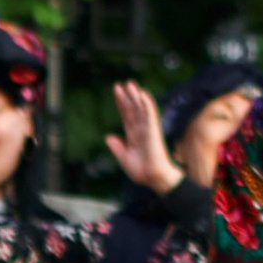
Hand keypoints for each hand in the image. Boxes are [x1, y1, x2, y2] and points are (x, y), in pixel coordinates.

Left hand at [104, 80, 180, 195]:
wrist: (152, 179)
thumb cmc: (142, 170)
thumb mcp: (124, 157)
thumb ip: (117, 147)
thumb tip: (108, 137)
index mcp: (134, 135)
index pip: (127, 115)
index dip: (122, 103)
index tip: (117, 91)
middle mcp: (141, 129)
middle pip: (133, 109)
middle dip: (128, 97)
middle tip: (122, 83)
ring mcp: (147, 129)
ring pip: (141, 109)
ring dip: (136, 96)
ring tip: (130, 84)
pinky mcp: (153, 132)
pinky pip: (150, 116)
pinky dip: (147, 105)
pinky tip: (143, 94)